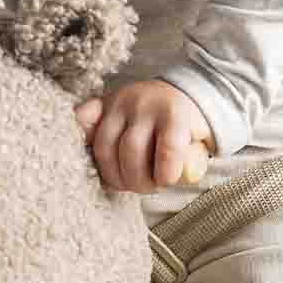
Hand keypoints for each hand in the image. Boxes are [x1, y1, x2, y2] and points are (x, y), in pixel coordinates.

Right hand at [73, 80, 215, 193]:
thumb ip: (191, 161)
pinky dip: (84, 142)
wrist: (175, 94)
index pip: (168, 149)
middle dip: (136, 180)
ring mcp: (118, 102)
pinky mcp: (100, 104)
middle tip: (144, 187)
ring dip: (112, 174)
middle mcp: (143, 103)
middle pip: (131, 151)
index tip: (165, 183)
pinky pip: (82, 121)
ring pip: (104, 147)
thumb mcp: (200, 140)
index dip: (165, 175)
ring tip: (125, 182)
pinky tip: (97, 160)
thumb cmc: (186, 127)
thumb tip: (177, 178)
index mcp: (174, 112)